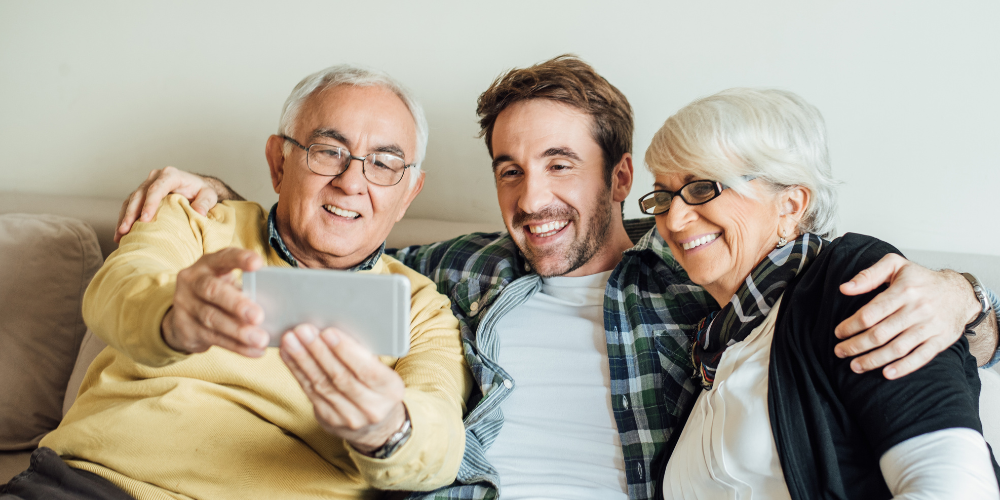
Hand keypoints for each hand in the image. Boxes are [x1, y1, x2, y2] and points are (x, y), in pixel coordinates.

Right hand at [116, 167, 218, 242]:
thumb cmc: (202, 191)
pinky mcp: (142, 194)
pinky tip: (120, 233)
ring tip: (119, 235)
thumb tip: (198, 213)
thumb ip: (205, 202)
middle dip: (131, 213)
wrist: (197, 187)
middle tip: (126, 230)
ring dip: (124, 217)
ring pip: (131, 200)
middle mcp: (156, 177)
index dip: (149, 204)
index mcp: (171, 175)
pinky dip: (124, 218)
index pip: (156, 188)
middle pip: (139, 195)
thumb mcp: (209, 195)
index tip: (145, 219)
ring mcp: (147, 185)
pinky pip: (129, 205)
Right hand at [163, 248, 267, 356]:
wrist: (183, 319)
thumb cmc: (218, 296)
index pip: (223, 257)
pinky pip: (214, 338)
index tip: (258, 263)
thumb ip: (247, 289)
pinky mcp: (185, 328)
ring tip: (261, 339)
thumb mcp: (227, 285)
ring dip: (239, 331)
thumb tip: (280, 304)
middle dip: (237, 304)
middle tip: (259, 316)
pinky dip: (237, 346)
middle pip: (213, 290)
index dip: (240, 259)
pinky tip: (255, 351)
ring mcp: (185, 305)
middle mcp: (192, 281)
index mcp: (208, 264)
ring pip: (212, 318)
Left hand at [280, 324, 406, 453]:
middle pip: (340, 377)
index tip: (328, 332)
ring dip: (303, 359)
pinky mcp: (329, 420)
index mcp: (390, 390)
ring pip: (322, 384)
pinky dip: (297, 371)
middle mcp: (372, 408)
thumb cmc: (379, 387)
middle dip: (319, 351)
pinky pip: (309, 392)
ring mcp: (349, 417)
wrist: (379, 426)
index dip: (346, 350)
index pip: (367, 369)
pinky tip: (288, 355)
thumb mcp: (384, 372)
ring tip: (291, 340)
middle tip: (304, 330)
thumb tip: (335, 329)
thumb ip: (365, 355)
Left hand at [833, 253, 979, 378]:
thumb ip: (868, 275)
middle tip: (839, 352)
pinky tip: (886, 373)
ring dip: (873, 360)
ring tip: (855, 366)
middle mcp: (918, 309)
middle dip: (856, 346)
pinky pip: (920, 357)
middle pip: (880, 334)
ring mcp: (930, 326)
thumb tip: (844, 288)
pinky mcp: (941, 340)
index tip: (838, 333)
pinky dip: (903, 368)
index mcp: (904, 290)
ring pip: (897, 348)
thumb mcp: (896, 265)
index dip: (851, 326)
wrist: (960, 293)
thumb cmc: (922, 279)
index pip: (870, 313)